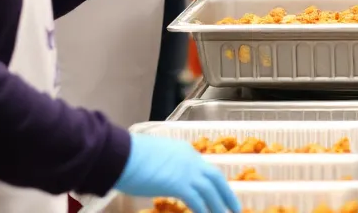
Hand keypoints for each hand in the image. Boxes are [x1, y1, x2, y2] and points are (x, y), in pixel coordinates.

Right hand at [114, 134, 239, 212]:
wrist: (121, 154)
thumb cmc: (129, 155)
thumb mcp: (153, 157)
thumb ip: (163, 167)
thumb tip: (161, 177)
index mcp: (184, 151)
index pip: (204, 168)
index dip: (213, 183)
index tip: (218, 193)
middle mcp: (190, 159)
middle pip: (215, 178)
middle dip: (227, 194)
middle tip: (235, 208)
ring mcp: (187, 172)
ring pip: (210, 192)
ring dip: (219, 207)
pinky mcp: (180, 185)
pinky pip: (198, 203)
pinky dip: (204, 212)